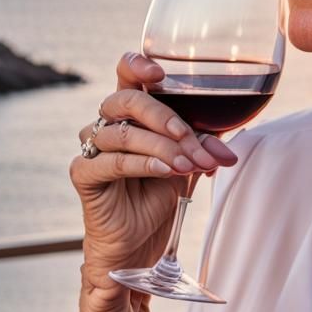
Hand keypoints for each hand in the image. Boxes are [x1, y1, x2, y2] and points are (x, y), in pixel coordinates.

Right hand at [70, 51, 238, 296]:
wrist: (140, 246)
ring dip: (162, 147)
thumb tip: (228, 148)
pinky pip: (112, 161)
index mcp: (132, 114)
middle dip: (164, 116)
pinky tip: (165, 171)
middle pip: (126, 100)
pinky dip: (143, 164)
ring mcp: (92, 148)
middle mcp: (107, 125)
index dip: (137, 65)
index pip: (126, 74)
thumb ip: (203, 148)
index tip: (160, 73)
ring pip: (123, 133)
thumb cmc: (159, 197)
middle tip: (189, 137)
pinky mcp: (84, 175)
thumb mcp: (188, 166)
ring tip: (187, 164)